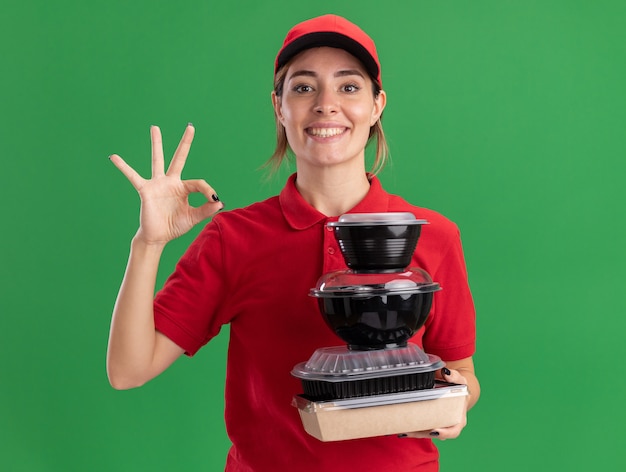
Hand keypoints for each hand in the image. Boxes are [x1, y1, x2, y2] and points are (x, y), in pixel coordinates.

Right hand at [109, 124, 223, 244]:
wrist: (158, 237)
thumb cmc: (174, 226)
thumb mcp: (193, 218)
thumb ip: (206, 210)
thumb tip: (220, 202)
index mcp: (184, 188)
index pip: (199, 183)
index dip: (208, 191)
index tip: (214, 199)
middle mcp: (171, 182)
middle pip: (179, 158)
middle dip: (185, 143)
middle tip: (190, 126)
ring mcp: (158, 184)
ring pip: (158, 160)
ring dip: (157, 144)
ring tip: (155, 127)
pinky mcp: (146, 190)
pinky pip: (133, 176)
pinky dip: (123, 167)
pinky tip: (114, 157)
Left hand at [399, 368, 468, 440]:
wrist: (454, 388)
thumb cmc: (458, 386)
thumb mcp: (460, 380)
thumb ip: (455, 376)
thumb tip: (446, 373)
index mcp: (458, 419)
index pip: (453, 431)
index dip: (444, 433)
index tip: (434, 431)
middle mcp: (447, 425)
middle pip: (434, 434)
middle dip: (421, 433)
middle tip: (409, 431)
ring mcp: (437, 424)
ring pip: (424, 433)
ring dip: (413, 432)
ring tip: (402, 429)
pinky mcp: (428, 422)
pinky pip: (420, 428)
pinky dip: (410, 428)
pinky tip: (400, 427)